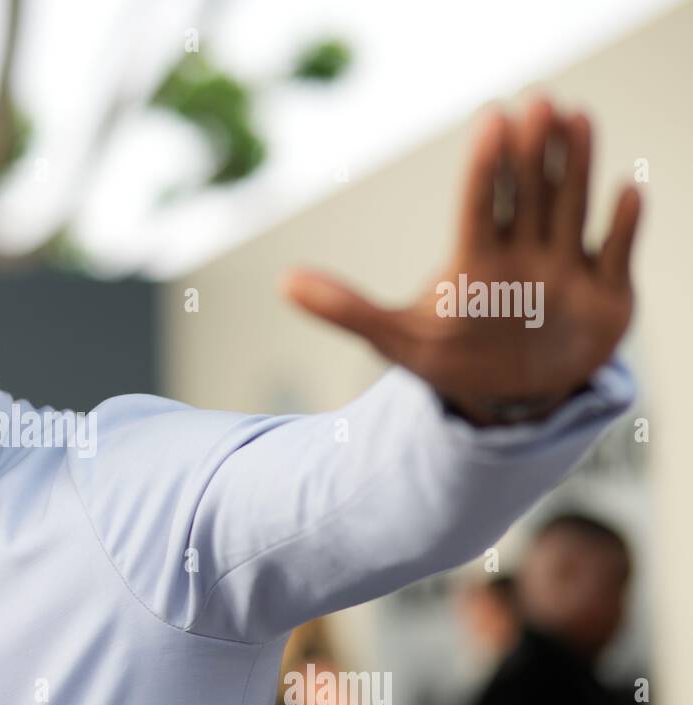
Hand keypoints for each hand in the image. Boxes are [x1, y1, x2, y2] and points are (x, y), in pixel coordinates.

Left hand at [284, 98, 640, 424]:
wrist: (507, 398)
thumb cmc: (449, 359)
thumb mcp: (393, 339)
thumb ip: (343, 309)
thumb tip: (280, 282)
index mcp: (475, 261)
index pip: (479, 206)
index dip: (485, 168)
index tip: (490, 121)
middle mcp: (522, 254)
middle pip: (528, 195)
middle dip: (533, 152)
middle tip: (538, 102)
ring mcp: (566, 271)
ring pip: (572, 209)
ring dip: (577, 167)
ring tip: (577, 118)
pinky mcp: (606, 296)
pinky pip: (617, 254)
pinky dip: (624, 227)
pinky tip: (629, 190)